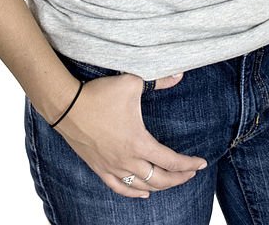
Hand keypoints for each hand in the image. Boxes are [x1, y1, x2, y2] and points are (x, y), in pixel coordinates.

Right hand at [54, 71, 207, 198]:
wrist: (66, 105)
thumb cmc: (99, 93)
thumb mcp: (132, 82)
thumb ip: (158, 80)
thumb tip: (179, 74)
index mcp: (138, 143)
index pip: (171, 161)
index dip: (189, 164)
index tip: (202, 163)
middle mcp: (127, 160)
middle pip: (160, 179)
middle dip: (179, 178)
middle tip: (191, 172)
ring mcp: (112, 167)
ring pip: (142, 187)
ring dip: (160, 186)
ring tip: (172, 181)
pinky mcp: (99, 168)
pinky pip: (120, 189)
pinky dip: (134, 194)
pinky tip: (143, 194)